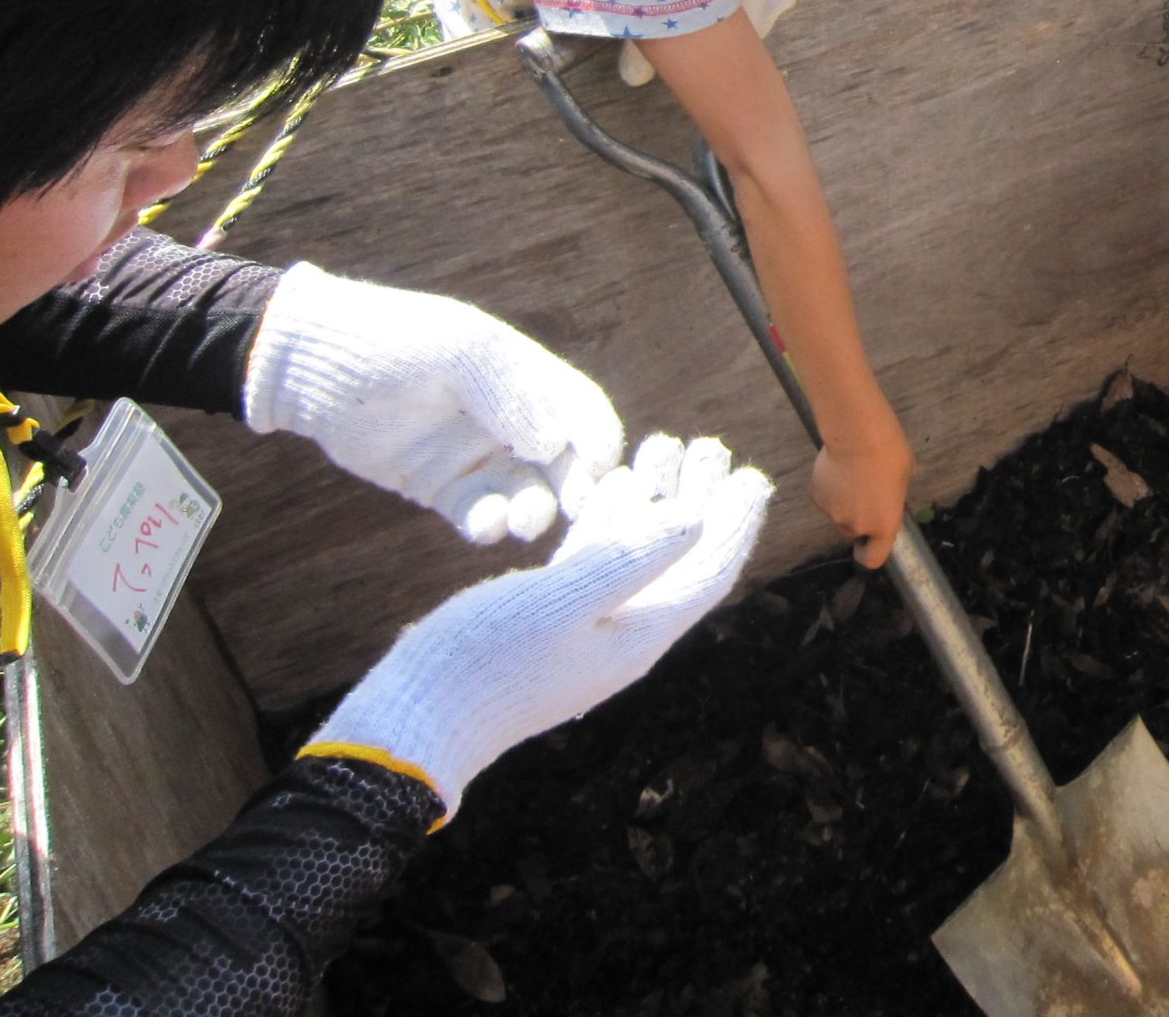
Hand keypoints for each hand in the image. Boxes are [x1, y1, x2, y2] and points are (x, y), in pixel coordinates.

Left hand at [247, 265, 626, 542]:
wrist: (309, 366)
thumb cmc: (390, 340)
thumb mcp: (458, 352)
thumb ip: (511, 394)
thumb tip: (557, 445)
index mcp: (525, 373)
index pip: (582, 408)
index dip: (599, 436)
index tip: (603, 467)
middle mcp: (509, 417)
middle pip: (565, 458)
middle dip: (577, 485)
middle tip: (578, 509)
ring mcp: (475, 454)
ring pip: (527, 491)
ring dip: (537, 509)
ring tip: (527, 520)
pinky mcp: (440, 486)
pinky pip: (479, 512)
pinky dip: (490, 524)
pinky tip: (487, 526)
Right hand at [308, 434, 771, 814]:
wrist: (414, 721)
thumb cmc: (484, 663)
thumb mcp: (561, 601)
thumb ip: (630, 558)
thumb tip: (697, 519)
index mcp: (639, 634)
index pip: (707, 572)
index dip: (734, 522)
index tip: (754, 472)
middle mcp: (623, 633)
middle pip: (679, 557)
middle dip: (700, 500)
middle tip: (710, 446)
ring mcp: (586, 629)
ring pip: (637, 555)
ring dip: (654, 503)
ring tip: (663, 448)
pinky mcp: (549, 620)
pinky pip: (597, 562)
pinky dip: (610, 522)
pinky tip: (612, 486)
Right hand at [812, 406, 913, 568]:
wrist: (857, 435)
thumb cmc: (890, 453)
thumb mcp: (904, 478)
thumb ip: (892, 497)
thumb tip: (887, 494)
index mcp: (883, 526)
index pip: (873, 559)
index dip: (869, 553)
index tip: (867, 544)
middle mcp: (855, 526)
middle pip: (852, 532)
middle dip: (856, 518)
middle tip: (863, 493)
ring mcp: (832, 513)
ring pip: (837, 514)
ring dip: (842, 502)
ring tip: (849, 475)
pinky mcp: (815, 497)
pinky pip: (824, 498)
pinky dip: (829, 489)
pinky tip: (836, 468)